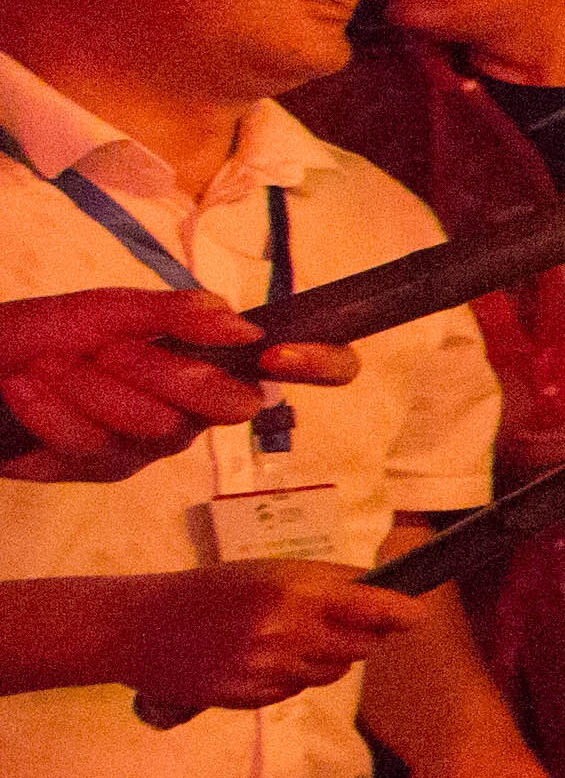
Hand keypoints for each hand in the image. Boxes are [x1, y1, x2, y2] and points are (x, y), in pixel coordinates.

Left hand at [2, 287, 351, 487]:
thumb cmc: (46, 333)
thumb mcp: (111, 307)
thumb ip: (179, 314)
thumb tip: (245, 330)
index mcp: (218, 359)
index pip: (315, 366)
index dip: (321, 363)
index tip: (277, 354)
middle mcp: (200, 407)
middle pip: (229, 406)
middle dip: (163, 373)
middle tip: (108, 346)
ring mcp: (155, 444)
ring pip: (156, 429)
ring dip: (92, 388)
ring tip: (47, 366)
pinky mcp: (105, 469)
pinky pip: (97, 447)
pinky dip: (53, 411)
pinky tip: (25, 389)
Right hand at [105, 560, 424, 714]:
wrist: (141, 628)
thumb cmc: (210, 590)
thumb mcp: (269, 571)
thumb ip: (325, 583)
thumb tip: (381, 593)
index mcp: (294, 590)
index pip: (368, 605)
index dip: (398, 613)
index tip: (415, 617)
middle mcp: (287, 631)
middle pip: (359, 647)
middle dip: (360, 638)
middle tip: (341, 626)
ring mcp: (269, 668)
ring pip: (331, 672)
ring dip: (325, 659)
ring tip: (287, 640)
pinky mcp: (251, 696)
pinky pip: (296, 691)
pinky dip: (291, 678)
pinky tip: (261, 660)